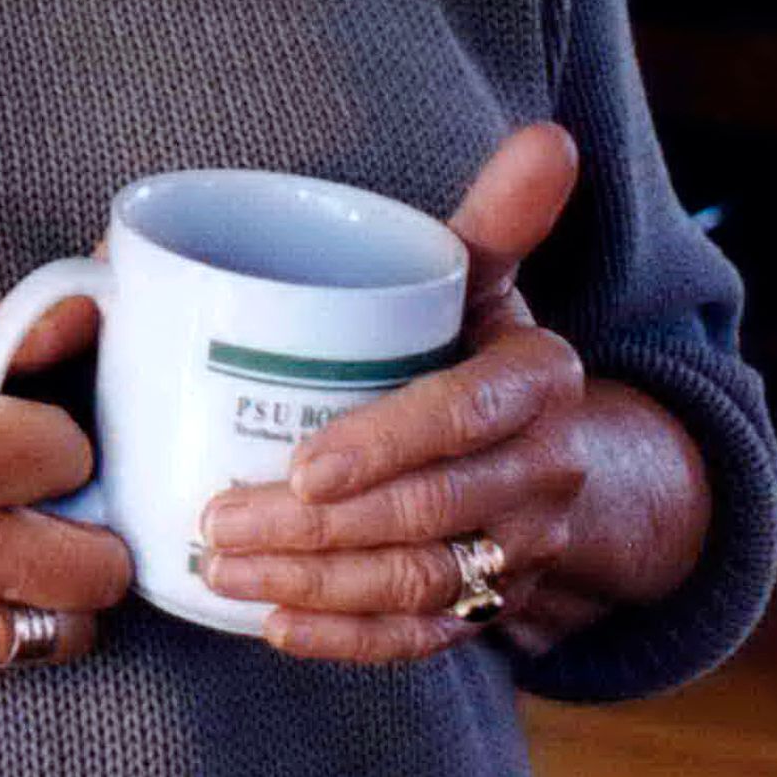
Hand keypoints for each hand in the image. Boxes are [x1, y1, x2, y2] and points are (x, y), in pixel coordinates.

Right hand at [0, 297, 133, 695]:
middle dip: (80, 524)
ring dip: (53, 587)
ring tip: (5, 548)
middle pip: (102, 563)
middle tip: (36, 504)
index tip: (18, 440)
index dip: (50, 440)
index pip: (77, 454)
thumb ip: (4, 335)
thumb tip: (89, 312)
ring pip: (72, 627)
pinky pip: (11, 658)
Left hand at [194, 123, 702, 666]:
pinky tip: (275, 627)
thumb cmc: (483, 349)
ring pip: (416, 582)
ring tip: (222, 569)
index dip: (385, 448)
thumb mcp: (491, 280)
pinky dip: (349, 641)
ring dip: (315, 587)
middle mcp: (543, 474)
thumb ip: (495, 218)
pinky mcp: (489, 605)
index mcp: (538, 384)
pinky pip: (422, 638)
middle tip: (218, 521)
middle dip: (317, 529)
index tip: (303, 467)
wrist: (559, 456)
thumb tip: (548, 136)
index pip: (461, 420)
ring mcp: (519, 550)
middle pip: (426, 513)